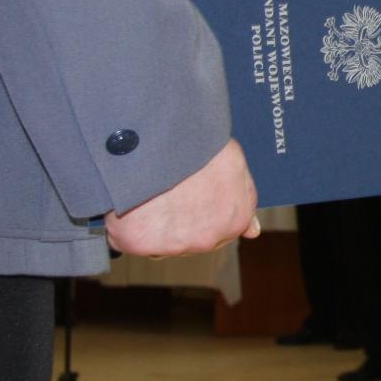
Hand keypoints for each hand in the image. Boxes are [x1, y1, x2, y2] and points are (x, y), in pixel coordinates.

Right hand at [106, 138, 260, 257]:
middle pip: (191, 238)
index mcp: (235, 220)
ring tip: (150, 191)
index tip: (191, 195)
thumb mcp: (234, 163)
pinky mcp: (138, 242)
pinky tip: (129, 202)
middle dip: (181, 220)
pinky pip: (129, 239)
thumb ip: (244, 198)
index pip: (222, 228)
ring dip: (155, 224)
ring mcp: (173, 244)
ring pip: (161, 241)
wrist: (162, 136)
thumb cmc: (200, 143)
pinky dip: (127, 225)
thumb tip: (253, 232)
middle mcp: (207, 240)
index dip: (204, 209)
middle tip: (169, 191)